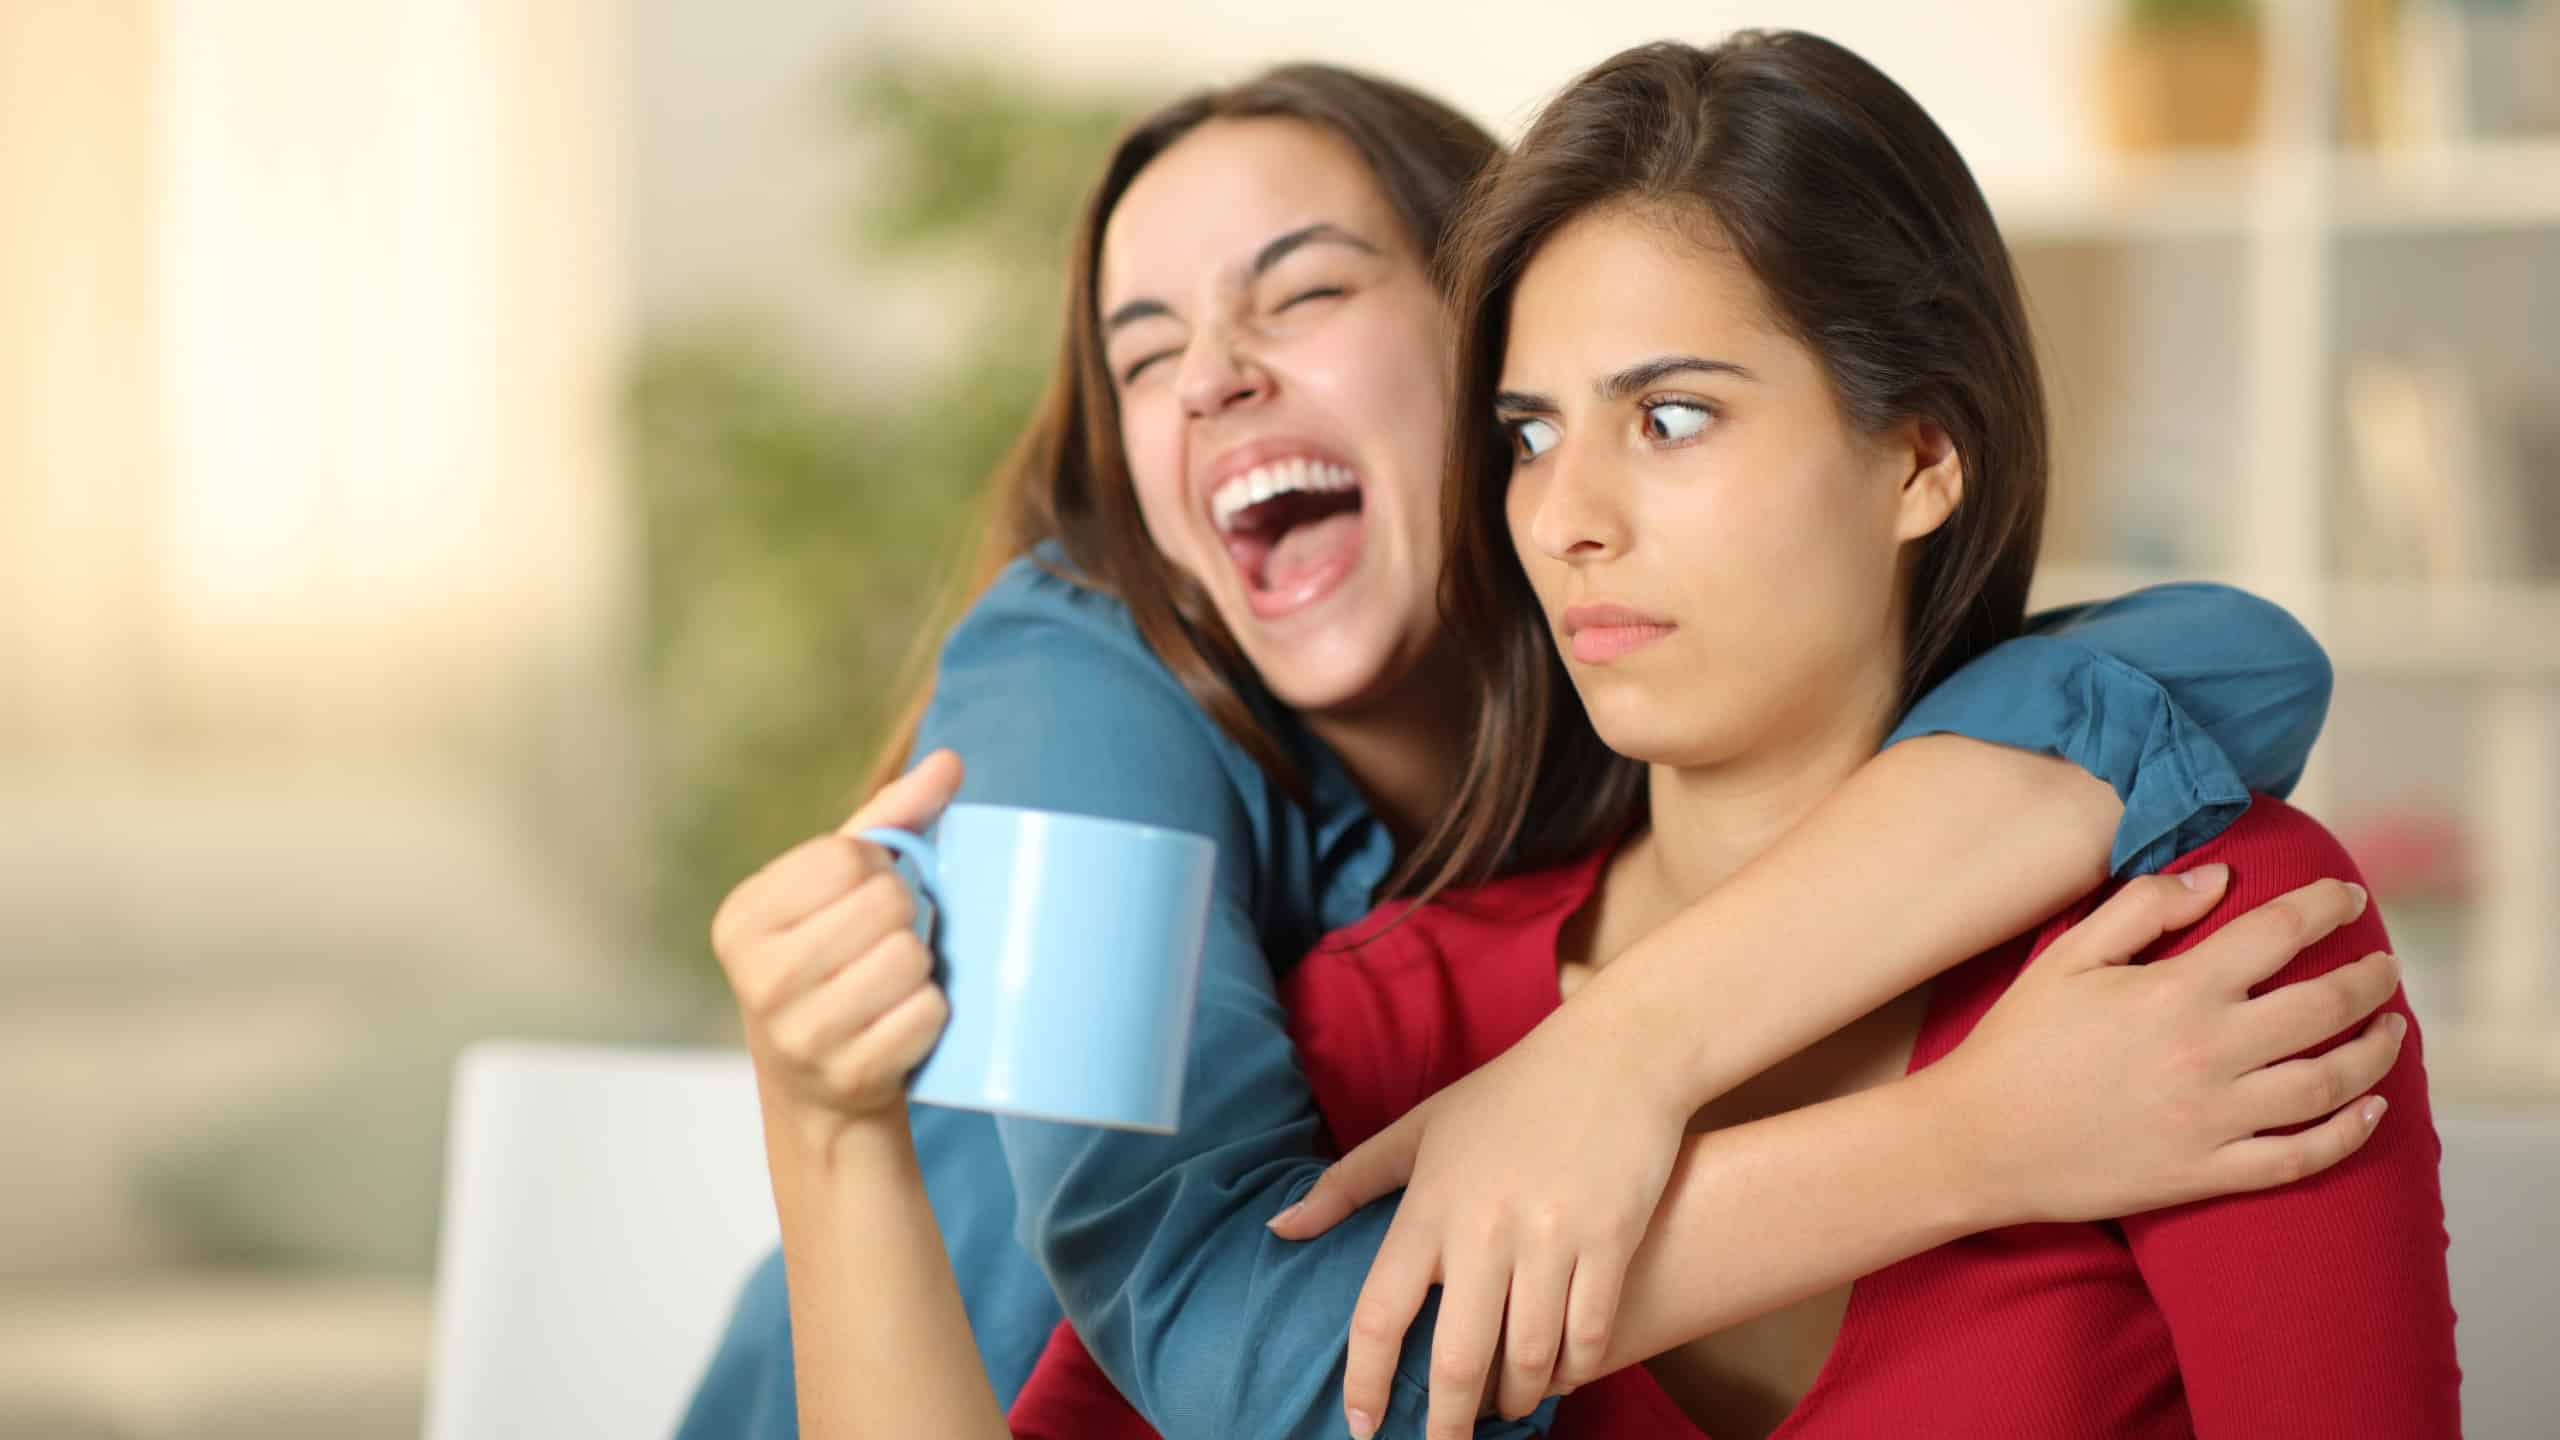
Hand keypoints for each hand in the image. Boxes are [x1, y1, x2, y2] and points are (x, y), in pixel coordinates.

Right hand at [708, 750, 963, 1156]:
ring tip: (893, 981)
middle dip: (904, 916)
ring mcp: (799, 1034)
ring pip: (908, 958)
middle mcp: (757, 976)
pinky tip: (901, 1021)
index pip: (847, 856)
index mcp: (743, 917)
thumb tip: (951, 762)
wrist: (820, 1086)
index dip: (878, 868)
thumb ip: (891, 819)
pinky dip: (931, 1013)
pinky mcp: (846, 1076)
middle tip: (884, 942)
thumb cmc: (834, 960)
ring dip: (919, 965)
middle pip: (886, 903)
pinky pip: (926, 1014)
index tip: (866, 893)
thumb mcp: (839, 889)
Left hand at [1268, 997, 1690, 1437]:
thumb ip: (1349, 1184)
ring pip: (1528, 1358)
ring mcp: (1551, 1239)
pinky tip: (1560, 1375)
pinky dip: (1573, 1369)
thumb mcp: (1420, 1127)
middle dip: (1448, 1424)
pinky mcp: (1610, 1242)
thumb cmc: (1510, 1093)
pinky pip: (1589, 1335)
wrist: (1615, 1056)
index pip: (1380, 1314)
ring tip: (1507, 1409)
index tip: (1362, 1427)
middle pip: (1456, 1358)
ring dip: (1515, 1399)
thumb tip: (1281, 1227)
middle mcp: (1484, 1230)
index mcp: (1429, 1206)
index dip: (1367, 1382)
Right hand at [1931, 863, 2405, 1225]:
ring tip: (2390, 1031)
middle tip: (2384, 966)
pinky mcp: (2208, 1173)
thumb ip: (2141, 909)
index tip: (2348, 896)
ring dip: (2375, 1053)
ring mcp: (2213, 1119)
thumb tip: (2217, 880)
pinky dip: (2348, 1134)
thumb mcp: (2065, 958)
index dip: (2325, 907)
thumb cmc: (2016, 1043)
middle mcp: (2207, 1052)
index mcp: (2174, 992)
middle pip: (2324, 1007)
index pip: (2278, 934)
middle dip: (2371, 979)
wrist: (1977, 1141)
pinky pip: (2300, 1157)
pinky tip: (2370, 1111)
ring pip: (2329, 1084)